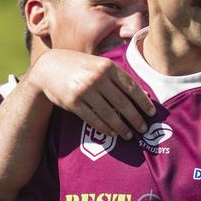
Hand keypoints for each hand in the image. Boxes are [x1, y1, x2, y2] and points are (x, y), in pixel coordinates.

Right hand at [27, 49, 154, 140]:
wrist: (49, 67)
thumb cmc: (80, 66)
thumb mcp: (99, 65)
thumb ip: (118, 77)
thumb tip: (142, 94)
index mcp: (107, 66)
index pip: (131, 87)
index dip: (143, 102)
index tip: (152, 113)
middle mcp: (97, 78)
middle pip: (123, 103)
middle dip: (136, 118)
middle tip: (143, 129)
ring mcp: (85, 91)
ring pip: (109, 114)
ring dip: (122, 127)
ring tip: (129, 136)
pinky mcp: (74, 103)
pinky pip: (93, 120)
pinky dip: (105, 129)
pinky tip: (113, 134)